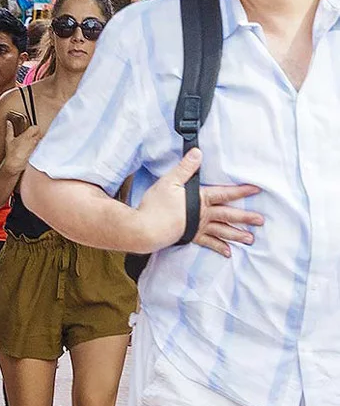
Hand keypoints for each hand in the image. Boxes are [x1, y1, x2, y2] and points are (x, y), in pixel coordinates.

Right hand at [3, 121, 45, 176]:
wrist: (15, 164)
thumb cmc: (12, 153)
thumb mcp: (8, 139)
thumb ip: (9, 129)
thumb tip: (8, 123)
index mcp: (27, 136)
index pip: (36, 128)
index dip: (34, 127)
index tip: (31, 127)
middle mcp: (33, 141)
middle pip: (40, 133)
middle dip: (37, 132)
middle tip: (32, 132)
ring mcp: (35, 146)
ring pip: (40, 138)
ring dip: (37, 137)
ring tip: (31, 138)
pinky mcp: (35, 151)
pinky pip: (38, 144)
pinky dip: (36, 143)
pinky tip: (31, 144)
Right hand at [137, 149, 263, 255]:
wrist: (145, 228)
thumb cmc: (156, 205)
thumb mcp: (169, 181)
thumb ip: (185, 168)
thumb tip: (198, 153)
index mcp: (200, 199)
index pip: (224, 194)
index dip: (241, 191)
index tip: (256, 190)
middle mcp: (203, 215)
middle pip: (228, 215)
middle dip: (245, 217)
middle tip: (261, 221)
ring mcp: (197, 228)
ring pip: (222, 231)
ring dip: (237, 234)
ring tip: (250, 239)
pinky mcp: (190, 237)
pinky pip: (208, 244)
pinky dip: (219, 248)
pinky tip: (228, 253)